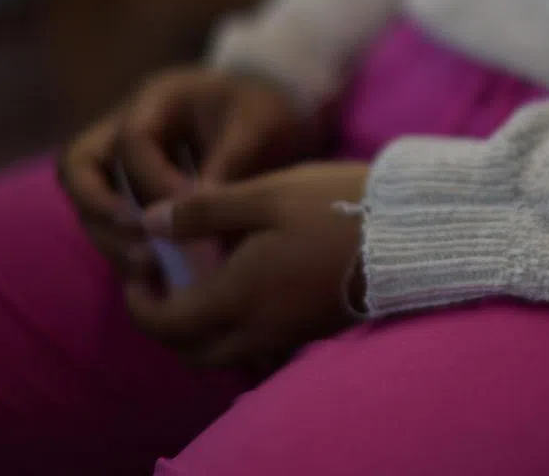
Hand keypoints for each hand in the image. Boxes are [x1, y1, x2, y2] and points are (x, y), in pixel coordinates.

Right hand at [59, 66, 316, 274]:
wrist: (274, 115)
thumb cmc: (267, 110)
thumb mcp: (259, 124)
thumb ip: (230, 161)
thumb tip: (199, 211)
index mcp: (156, 99)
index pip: (132, 141)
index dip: (155, 179)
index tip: (191, 207)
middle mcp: (124, 129)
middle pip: (79, 168)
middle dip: (101, 211)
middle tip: (143, 246)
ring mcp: (122, 164)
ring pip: (87, 203)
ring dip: (111, 238)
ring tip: (149, 268)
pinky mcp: (134, 196)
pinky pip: (112, 225)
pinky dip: (126, 249)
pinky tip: (156, 276)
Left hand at [124, 162, 368, 370]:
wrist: (410, 233)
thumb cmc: (334, 205)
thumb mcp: (264, 194)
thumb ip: (202, 211)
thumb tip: (149, 223)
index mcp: (236, 296)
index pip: (164, 323)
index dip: (139, 301)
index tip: (140, 267)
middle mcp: (257, 329)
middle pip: (191, 351)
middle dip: (165, 323)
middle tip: (164, 281)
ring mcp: (288, 335)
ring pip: (225, 354)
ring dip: (201, 331)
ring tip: (204, 284)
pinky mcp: (312, 331)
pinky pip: (258, 348)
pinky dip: (237, 331)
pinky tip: (248, 289)